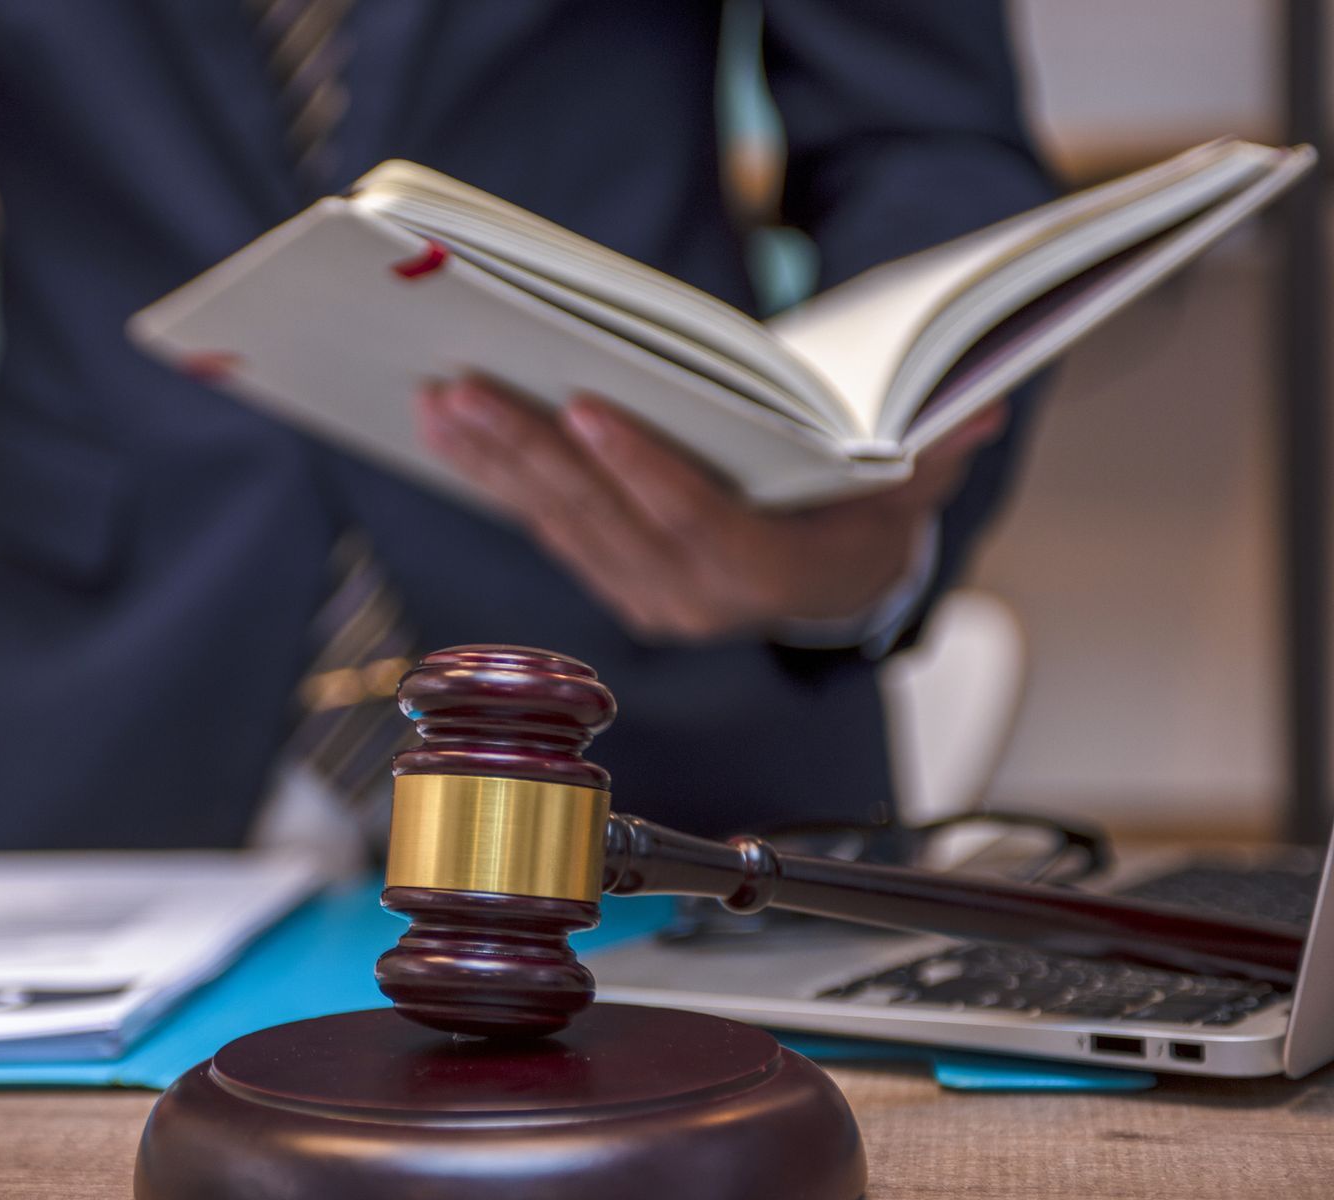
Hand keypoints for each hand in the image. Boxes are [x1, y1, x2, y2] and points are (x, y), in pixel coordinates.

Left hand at [416, 377, 1006, 642]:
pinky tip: (449, 431)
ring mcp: (642, 594)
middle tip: (464, 387)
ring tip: (437, 400)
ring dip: (493, 462)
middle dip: (530, 451)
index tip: (586, 407)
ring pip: (558, 524)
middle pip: (603, 519)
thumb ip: (936, 448)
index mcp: (767, 575)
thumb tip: (975, 406)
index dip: (641, 468)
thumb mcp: (917, 483)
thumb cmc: (870, 515)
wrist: (836, 583)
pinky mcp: (608, 578)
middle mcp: (693, 599)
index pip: (697, 522)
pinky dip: (495, 477)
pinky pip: (544, 527)